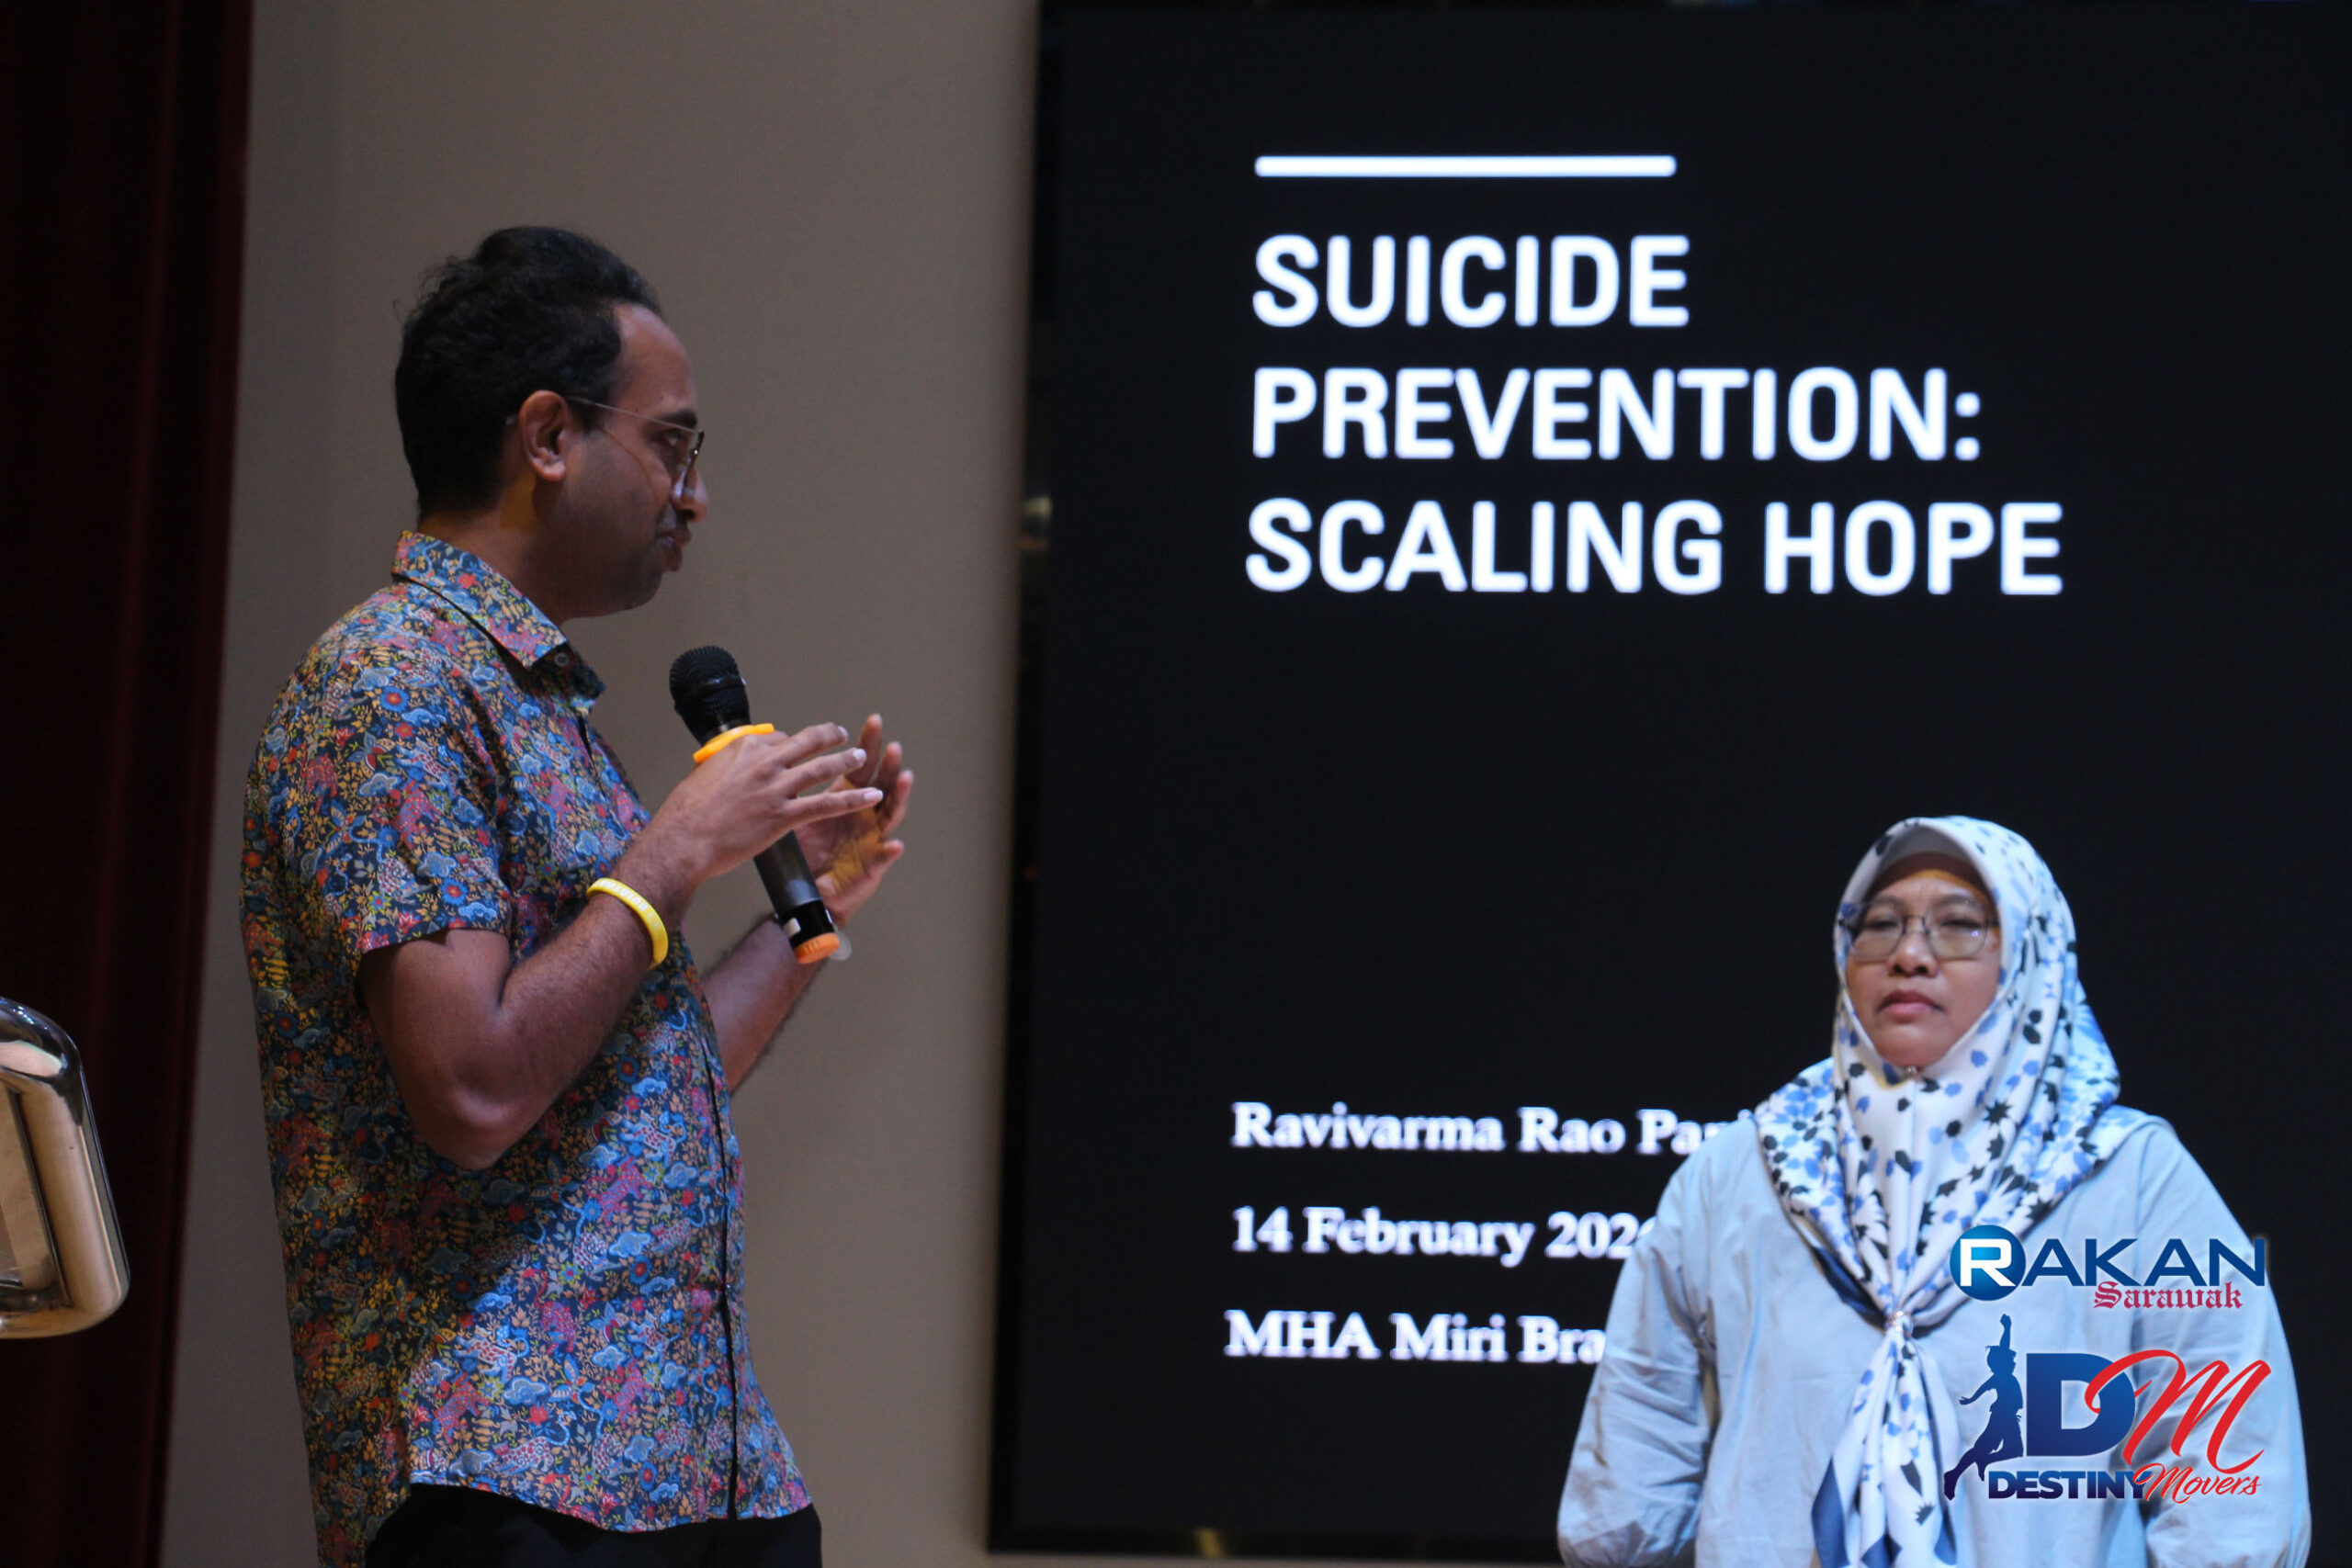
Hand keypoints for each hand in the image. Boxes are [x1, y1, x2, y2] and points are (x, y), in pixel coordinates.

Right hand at [625, 723, 879, 917]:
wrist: (683, 841)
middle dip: (828, 736)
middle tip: (841, 735)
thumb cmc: (686, 814)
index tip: (798, 747)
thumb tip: (729, 769)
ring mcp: (776, 788)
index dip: (792, 744)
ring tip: (861, 758)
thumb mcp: (703, 776)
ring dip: (845, 761)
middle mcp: (763, 762)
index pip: (779, 739)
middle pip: (806, 742)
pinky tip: (871, 796)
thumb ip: (725, 768)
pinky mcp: (783, 815)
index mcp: (743, 748)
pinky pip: (826, 804)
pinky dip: (852, 799)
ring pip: (821, 768)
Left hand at [795, 713, 911, 921]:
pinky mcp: (872, 865)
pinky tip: (895, 844)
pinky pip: (882, 858)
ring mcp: (872, 838)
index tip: (874, 721)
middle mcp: (865, 814)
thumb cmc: (806, 851)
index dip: (869, 744)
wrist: (810, 889)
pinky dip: (889, 852)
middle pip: (882, 783)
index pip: (861, 766)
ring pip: (890, 814)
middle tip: (893, 746)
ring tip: (904, 780)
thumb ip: (792, 789)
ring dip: (898, 797)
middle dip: (889, 764)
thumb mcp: (796, 814)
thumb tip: (776, 756)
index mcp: (846, 799)